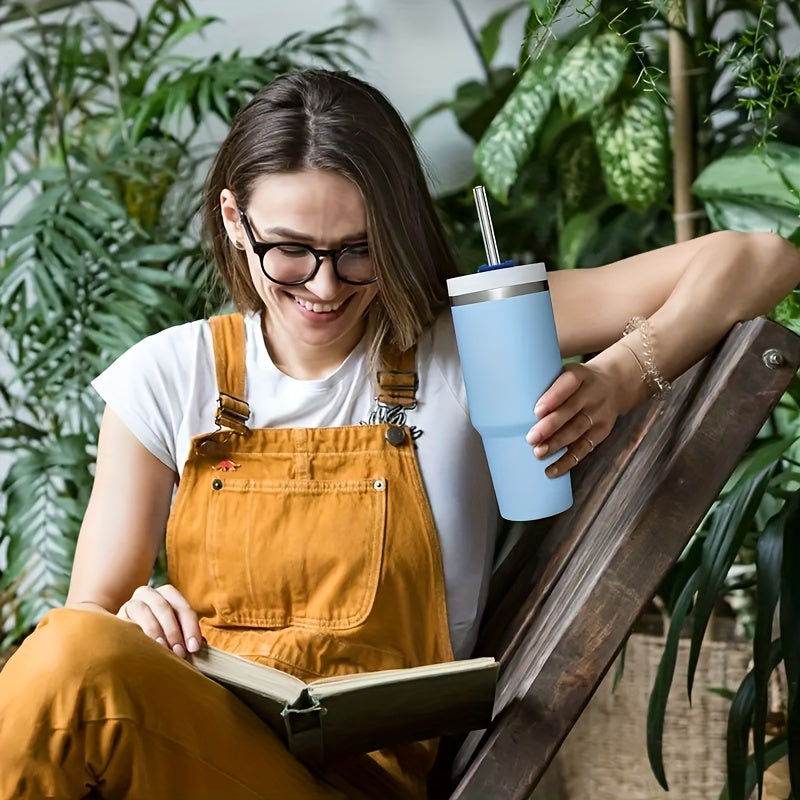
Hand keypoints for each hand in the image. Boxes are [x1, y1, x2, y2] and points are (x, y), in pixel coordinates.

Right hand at [117, 584, 201, 658]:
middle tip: (180, 653)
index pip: (183, 608)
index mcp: (168, 594)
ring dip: (159, 632)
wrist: (120, 639)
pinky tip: (147, 646)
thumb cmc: (155, 638)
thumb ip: (186, 637)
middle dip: (175, 630)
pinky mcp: (120, 613)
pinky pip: (130, 618)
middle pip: (166, 606)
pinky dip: (142, 631)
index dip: (191, 627)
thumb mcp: (172, 635)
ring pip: (148, 609)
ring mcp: (134, 601)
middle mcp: (151, 593)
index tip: (194, 648)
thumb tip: (200, 645)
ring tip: (165, 651)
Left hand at [526, 361, 626, 476]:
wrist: (613, 384)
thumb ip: (542, 381)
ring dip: (557, 444)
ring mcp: (599, 413)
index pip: (568, 384)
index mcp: (580, 375)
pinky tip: (552, 470)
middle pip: (571, 411)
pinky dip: (568, 461)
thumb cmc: (575, 382)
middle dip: (550, 426)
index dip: (553, 398)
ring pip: (577, 430)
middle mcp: (592, 393)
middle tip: (530, 438)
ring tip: (538, 453)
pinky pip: (584, 448)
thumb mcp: (565, 372)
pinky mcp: (602, 431)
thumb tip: (506, 395)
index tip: (536, 411)